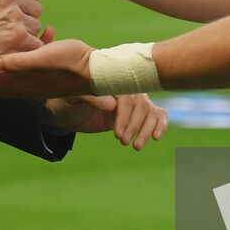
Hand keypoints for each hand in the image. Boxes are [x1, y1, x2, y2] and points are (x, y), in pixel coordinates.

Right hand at [0, 0, 44, 71]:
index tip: (24, 3)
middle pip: (37, 7)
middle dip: (28, 17)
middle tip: (11, 25)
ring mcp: (15, 18)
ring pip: (36, 26)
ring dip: (26, 33)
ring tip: (6, 37)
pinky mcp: (16, 38)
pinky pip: (35, 43)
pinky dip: (26, 48)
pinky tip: (12, 48)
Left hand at [0, 38, 95, 98]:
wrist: (99, 72)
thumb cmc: (73, 64)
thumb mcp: (45, 58)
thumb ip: (20, 62)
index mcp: (21, 84)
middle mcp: (24, 86)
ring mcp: (34, 81)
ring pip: (9, 71)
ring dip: (3, 58)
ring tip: (0, 37)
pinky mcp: (45, 73)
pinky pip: (28, 64)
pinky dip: (25, 53)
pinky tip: (40, 34)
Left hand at [45, 94, 168, 149]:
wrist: (69, 109)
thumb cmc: (70, 101)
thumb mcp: (74, 98)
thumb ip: (91, 97)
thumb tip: (112, 104)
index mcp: (114, 83)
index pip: (127, 98)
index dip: (125, 116)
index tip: (117, 134)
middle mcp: (127, 89)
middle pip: (142, 105)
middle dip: (135, 126)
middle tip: (124, 143)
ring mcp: (133, 102)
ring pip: (150, 111)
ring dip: (146, 129)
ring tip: (136, 147)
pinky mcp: (136, 114)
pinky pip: (156, 114)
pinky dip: (160, 124)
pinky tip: (157, 137)